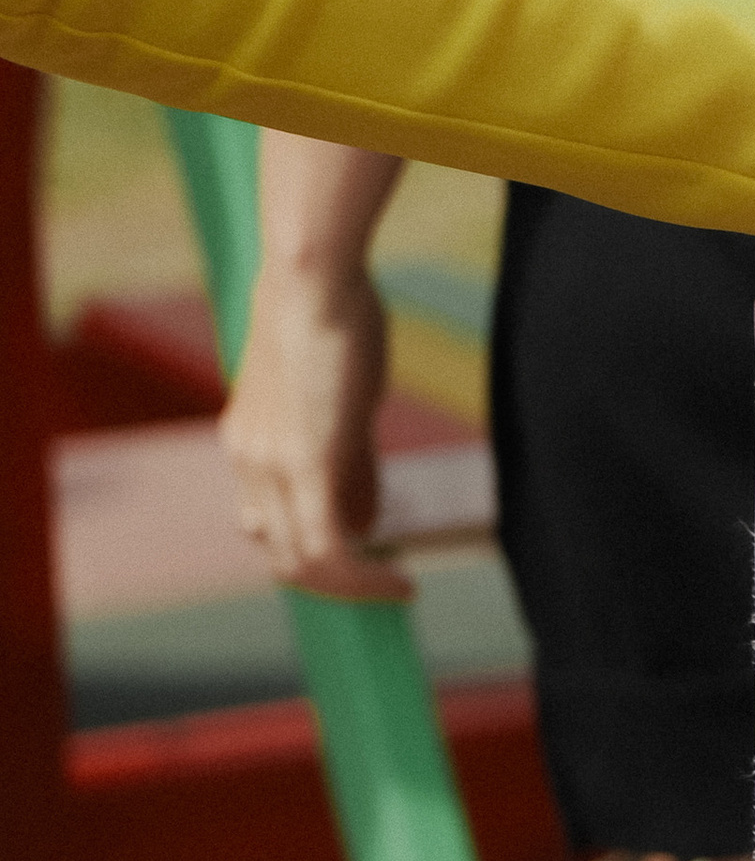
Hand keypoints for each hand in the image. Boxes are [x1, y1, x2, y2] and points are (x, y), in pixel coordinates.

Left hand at [219, 255, 410, 599]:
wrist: (313, 272)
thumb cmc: (336, 313)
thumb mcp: (345, 400)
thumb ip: (352, 465)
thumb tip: (367, 524)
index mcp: (248, 439)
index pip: (267, 522)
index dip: (311, 551)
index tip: (362, 553)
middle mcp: (248, 458)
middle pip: (277, 553)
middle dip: (331, 581)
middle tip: (381, 582)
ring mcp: (269, 463)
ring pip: (299, 562)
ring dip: (350, 588)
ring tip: (396, 587)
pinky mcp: (304, 463)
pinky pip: (326, 548)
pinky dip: (363, 579)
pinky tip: (401, 583)